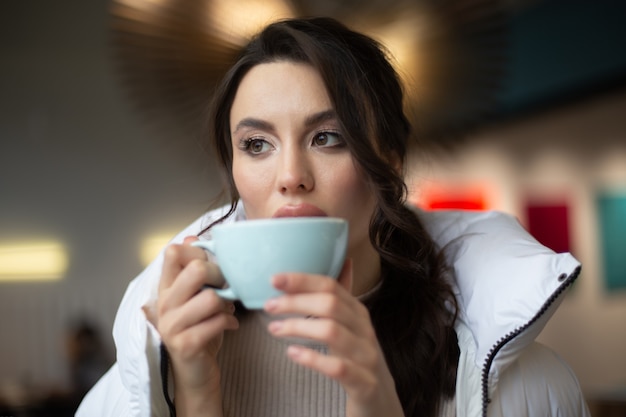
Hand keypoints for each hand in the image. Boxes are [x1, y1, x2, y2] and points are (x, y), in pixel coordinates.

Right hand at [144, 236, 238, 415]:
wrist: (196, 373)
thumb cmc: (200, 330)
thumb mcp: (196, 297)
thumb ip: (195, 271)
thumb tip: (191, 237)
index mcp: (165, 288)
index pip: (173, 252)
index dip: (198, 252)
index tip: (212, 265)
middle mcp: (164, 304)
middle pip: (196, 270)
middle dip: (221, 276)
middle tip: (227, 287)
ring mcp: (171, 325)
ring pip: (211, 297)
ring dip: (228, 303)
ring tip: (227, 310)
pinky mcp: (184, 344)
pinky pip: (217, 322)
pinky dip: (230, 321)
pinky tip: (230, 325)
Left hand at [263, 260, 403, 416]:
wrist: (382, 404)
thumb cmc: (359, 360)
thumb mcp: (353, 326)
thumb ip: (343, 298)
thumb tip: (346, 261)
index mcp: (358, 313)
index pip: (331, 286)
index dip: (302, 280)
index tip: (274, 279)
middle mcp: (365, 331)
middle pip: (330, 304)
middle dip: (295, 302)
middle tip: (269, 307)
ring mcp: (367, 357)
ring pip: (332, 332)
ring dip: (298, 327)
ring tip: (275, 329)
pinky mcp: (365, 384)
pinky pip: (338, 367)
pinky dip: (313, 358)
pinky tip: (292, 354)